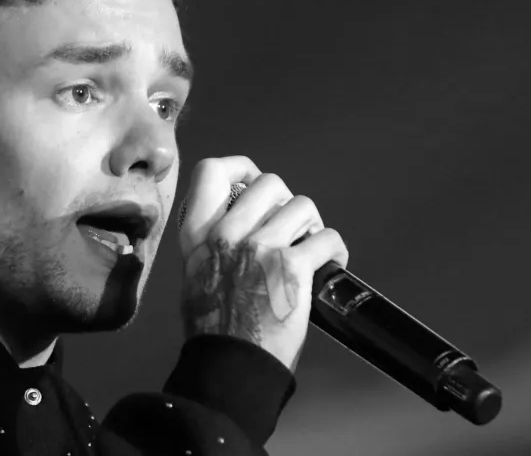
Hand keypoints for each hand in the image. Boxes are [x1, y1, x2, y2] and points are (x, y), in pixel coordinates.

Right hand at [178, 156, 348, 372]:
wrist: (231, 363)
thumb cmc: (214, 326)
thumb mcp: (196, 273)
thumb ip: (213, 242)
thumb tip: (242, 223)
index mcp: (199, 234)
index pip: (211, 171)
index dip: (240, 167)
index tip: (253, 181)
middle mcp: (227, 233)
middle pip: (269, 182)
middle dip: (286, 201)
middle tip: (291, 227)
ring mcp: (260, 247)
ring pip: (303, 205)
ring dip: (312, 225)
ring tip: (309, 247)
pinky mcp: (291, 267)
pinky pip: (326, 238)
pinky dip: (335, 250)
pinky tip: (329, 264)